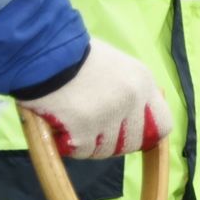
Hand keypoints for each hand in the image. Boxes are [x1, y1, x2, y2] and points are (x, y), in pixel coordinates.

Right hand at [17, 40, 171, 158]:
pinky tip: (59, 125)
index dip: (146, 133)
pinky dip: (69, 144)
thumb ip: (128, 91)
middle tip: (90, 128)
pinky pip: (83, 151)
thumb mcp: (113, 65)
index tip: (130, 132)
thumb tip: (133, 119)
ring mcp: (109, 116)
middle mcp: (132, 99)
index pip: (163, 124)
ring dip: (89, 143)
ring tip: (70, 120)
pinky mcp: (84, 130)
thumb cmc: (69, 55)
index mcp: (142, 81)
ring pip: (106, 150)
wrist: (36, 48)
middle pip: (133, 142)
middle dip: (113, 141)